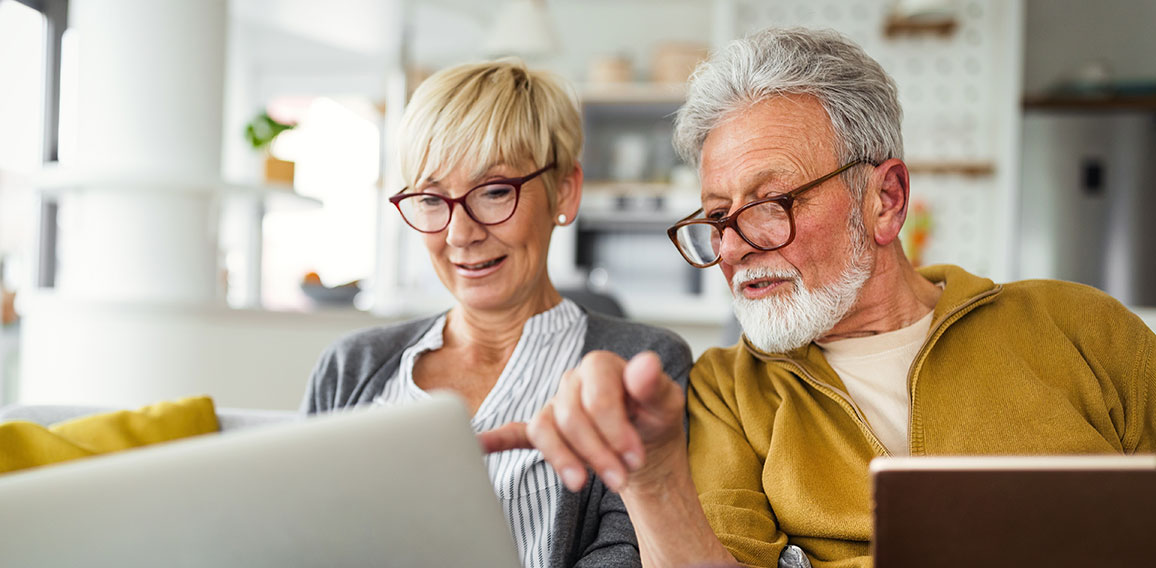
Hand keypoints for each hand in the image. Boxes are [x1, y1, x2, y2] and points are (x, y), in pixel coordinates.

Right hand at [481, 350, 684, 493]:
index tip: (634, 457)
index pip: (596, 396)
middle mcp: (572, 382)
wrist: (645, 442)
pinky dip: (496, 439)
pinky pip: (515, 432)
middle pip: (570, 417)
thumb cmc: (654, 418)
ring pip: (544, 429)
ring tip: (581, 483)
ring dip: (563, 458)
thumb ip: (655, 384)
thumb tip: (645, 363)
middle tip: (621, 479)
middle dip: (596, 452)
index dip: (614, 429)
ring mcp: (555, 405)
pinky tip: (480, 445)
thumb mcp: (666, 403)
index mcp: (601, 366)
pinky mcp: (546, 430)